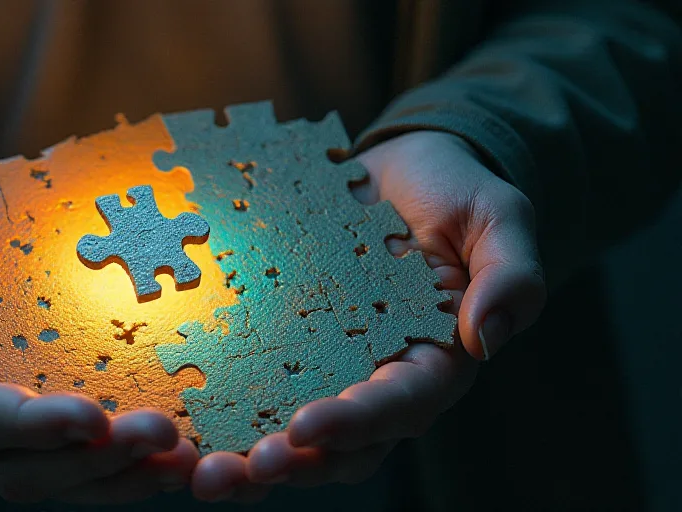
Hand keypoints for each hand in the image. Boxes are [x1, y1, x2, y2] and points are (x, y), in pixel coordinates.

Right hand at [0, 135, 195, 502]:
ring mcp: (3, 410)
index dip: (33, 427)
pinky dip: (129, 451)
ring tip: (188, 459)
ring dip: (124, 472)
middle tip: (168, 438)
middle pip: (24, 468)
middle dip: (95, 463)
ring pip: (62, 471)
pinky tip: (183, 439)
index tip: (94, 418)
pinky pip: (84, 442)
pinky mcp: (40, 393)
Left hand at [191, 131, 546, 500]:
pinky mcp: (287, 342)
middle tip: (228, 475)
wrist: (402, 168)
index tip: (301, 427)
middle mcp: (378, 379)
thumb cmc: (456, 193)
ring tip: (194, 471)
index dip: (353, 423)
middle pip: (338, 444)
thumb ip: (509, 275)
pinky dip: (219, 409)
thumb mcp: (497, 218)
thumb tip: (482, 338)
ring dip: (243, 456)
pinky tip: (176, 421)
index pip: (398, 407)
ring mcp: (329, 365)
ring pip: (289, 431)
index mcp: (434, 362)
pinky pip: (253, 384)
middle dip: (287, 464)